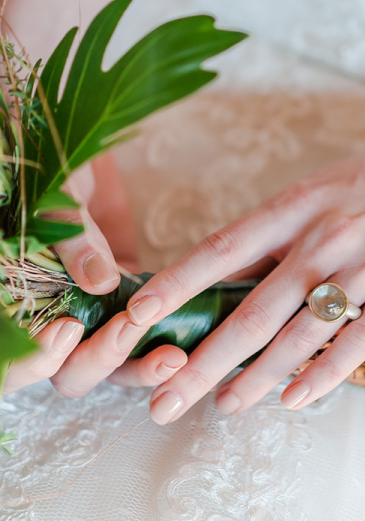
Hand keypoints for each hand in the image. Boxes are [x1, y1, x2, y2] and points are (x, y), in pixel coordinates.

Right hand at [4, 153, 187, 395]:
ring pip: (110, 363)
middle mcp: (51, 318)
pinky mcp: (126, 297)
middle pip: (67, 372)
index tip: (69, 329)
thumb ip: (72, 240)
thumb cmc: (54, 168)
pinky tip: (191, 342)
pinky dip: (163, 342)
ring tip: (174, 357)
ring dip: (138, 366)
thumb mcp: (57, 196)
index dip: (37, 358)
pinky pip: (143, 333)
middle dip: (99, 362)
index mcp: (18, 300)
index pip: (14, 360)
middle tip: (130, 331)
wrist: (79, 148)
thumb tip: (99, 282)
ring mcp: (92, 312)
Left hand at [122, 104, 364, 423]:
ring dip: (257, 378)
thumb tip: (237, 270)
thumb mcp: (334, 184)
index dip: (177, 286)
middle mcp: (328, 235)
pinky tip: (296, 400)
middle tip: (165, 400)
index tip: (137, 318)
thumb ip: (289, 228)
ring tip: (225, 408)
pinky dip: (324, 375)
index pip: (224, 248)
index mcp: (302, 203)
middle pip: (254, 309)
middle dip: (205, 360)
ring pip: (301, 334)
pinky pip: (359, 341)